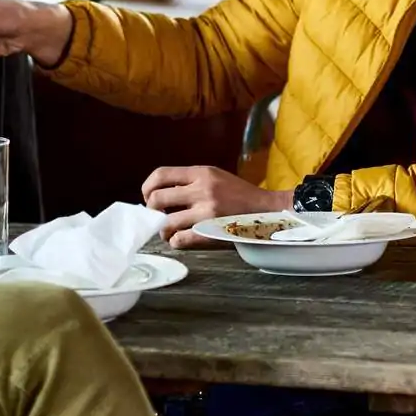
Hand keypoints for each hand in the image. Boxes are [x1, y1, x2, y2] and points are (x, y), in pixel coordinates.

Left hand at [141, 165, 290, 249]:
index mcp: (202, 173)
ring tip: (170, 232)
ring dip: (163, 231)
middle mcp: (202, 190)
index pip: (160, 175)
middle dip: (152, 212)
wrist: (268, 211)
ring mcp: (206, 213)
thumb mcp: (216, 177)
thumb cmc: (240, 195)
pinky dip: (176, 242)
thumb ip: (190, 181)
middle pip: (157, 200)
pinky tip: (182, 239)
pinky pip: (179, 240)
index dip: (147, 188)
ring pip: (165, 224)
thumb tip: (160, 193)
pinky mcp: (210, 233)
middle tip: (159, 217)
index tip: (148, 198)